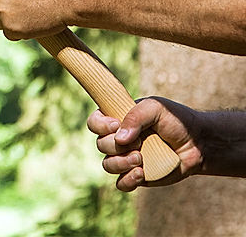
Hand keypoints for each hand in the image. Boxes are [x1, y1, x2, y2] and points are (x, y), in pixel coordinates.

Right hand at [87, 97, 203, 190]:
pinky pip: (121, 184)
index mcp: (117, 119)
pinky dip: (127, 180)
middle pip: (100, 144)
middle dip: (115, 146)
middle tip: (138, 143)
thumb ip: (136, 117)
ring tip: (140, 159)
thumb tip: (120, 138)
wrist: (198, 143)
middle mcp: (119, 139)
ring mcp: (127, 158)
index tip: (116, 125)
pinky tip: (141, 173)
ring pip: (107, 165)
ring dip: (120, 163)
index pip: (94, 122)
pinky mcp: (138, 176)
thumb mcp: (156, 108)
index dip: (99, 125)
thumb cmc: (175, 120)